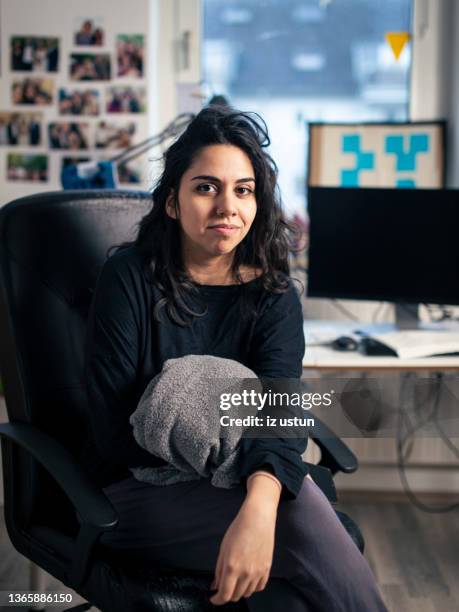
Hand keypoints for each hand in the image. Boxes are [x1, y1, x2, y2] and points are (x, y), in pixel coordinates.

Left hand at [210, 477, 278, 604]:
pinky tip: (247, 580)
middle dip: (227, 595)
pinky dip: (252, 587)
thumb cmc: (239, 529)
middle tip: (223, 587)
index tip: (214, 598)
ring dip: (239, 591)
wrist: (258, 518)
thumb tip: (215, 586)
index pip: (224, 595)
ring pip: (247, 593)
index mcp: (232, 567)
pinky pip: (259, 587)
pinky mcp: (267, 568)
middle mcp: (246, 573)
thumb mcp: (223, 549)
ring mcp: (258, 572)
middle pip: (235, 596)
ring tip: (235, 581)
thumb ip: (219, 570)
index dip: (217, 600)